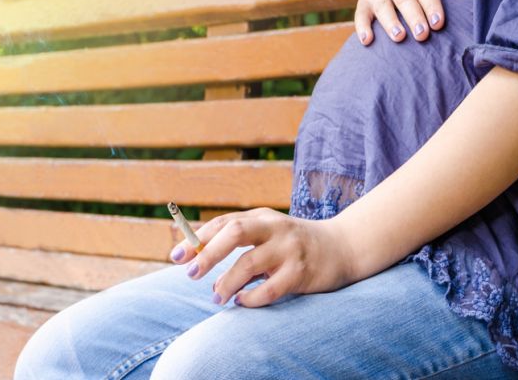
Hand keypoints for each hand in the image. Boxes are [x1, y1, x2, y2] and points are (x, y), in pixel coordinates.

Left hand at [169, 208, 353, 307]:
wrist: (342, 247)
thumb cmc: (294, 244)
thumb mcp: (268, 233)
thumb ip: (239, 240)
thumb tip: (197, 260)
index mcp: (262, 216)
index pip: (224, 222)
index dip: (197, 238)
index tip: (175, 255)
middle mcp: (275, 228)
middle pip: (234, 231)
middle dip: (207, 253)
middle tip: (189, 274)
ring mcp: (289, 249)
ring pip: (249, 263)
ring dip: (226, 283)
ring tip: (216, 297)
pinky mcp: (300, 272)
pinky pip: (269, 289)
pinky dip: (250, 298)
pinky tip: (243, 301)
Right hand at [354, 0, 465, 45]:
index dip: (431, 5)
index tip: (438, 23)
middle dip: (413, 16)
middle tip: (423, 35)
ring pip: (382, 6)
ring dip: (390, 22)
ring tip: (400, 37)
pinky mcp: (362, 3)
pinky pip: (360, 15)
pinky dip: (362, 28)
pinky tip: (368, 41)